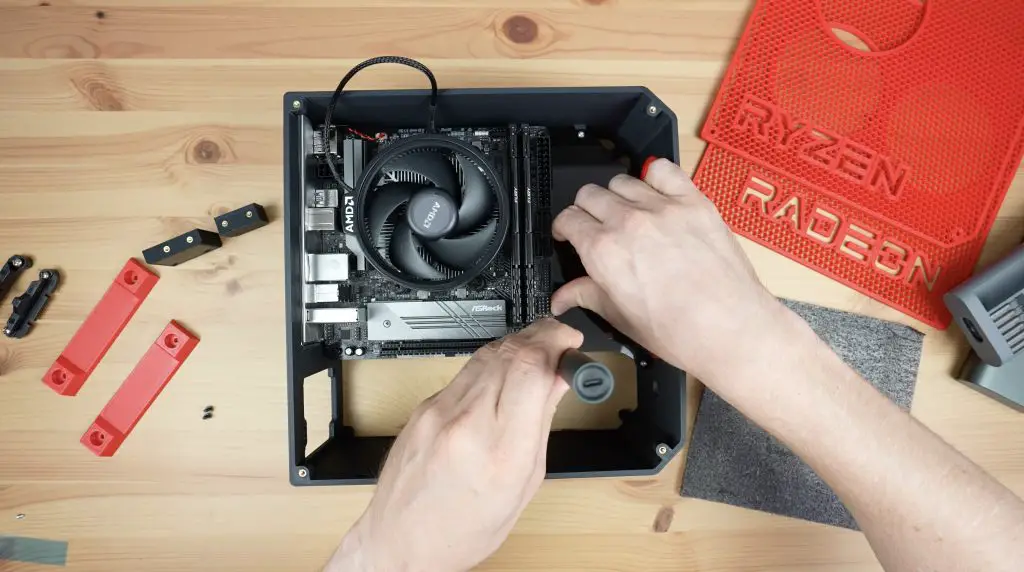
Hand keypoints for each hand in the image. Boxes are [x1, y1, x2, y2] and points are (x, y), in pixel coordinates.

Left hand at [326, 318, 583, 571]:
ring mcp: (439, 412)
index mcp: (501, 453)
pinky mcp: (424, 406)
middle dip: (543, 337)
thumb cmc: (462, 529)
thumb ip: (541, 426)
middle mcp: (466, 425)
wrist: (401, 540)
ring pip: (487, 353)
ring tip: (538, 355)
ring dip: (519, 345)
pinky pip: (467, 370)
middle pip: (511, 352)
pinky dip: (494, 364)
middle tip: (561, 342)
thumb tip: (559, 380)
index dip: (557, 343)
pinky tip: (506, 374)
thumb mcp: (523, 485)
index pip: (531, 370)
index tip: (571, 343)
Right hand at [550, 159, 785, 386]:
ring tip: (628, 214)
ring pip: (622, 181)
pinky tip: (657, 196)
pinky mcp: (693, 202)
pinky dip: (655, 178)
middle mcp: (627, 221)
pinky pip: (664, 171)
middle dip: (587, 210)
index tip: (570, 234)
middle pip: (590, 194)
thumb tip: (561, 298)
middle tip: (597, 227)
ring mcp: (662, 208)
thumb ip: (587, 296)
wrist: (729, 327)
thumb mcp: (621, 317)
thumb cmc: (677, 331)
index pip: (568, 219)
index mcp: (603, 251)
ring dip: (618, 196)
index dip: (565, 228)